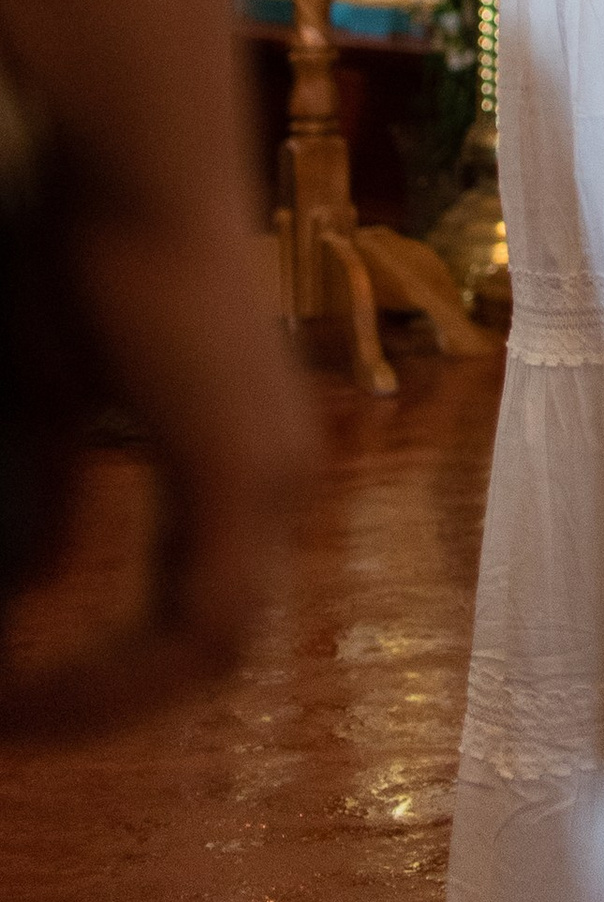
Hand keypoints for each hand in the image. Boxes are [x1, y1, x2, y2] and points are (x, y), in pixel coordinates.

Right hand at [0, 197, 309, 741]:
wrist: (128, 171)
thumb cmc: (83, 251)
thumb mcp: (49, 396)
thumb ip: (51, 491)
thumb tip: (36, 583)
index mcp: (242, 454)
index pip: (196, 605)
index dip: (113, 670)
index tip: (18, 699)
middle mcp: (279, 474)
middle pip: (209, 644)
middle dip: (106, 699)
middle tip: (15, 730)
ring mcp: (273, 475)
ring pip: (208, 650)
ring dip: (103, 697)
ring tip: (13, 720)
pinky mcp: (244, 471)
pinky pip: (196, 625)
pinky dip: (116, 670)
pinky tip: (30, 691)